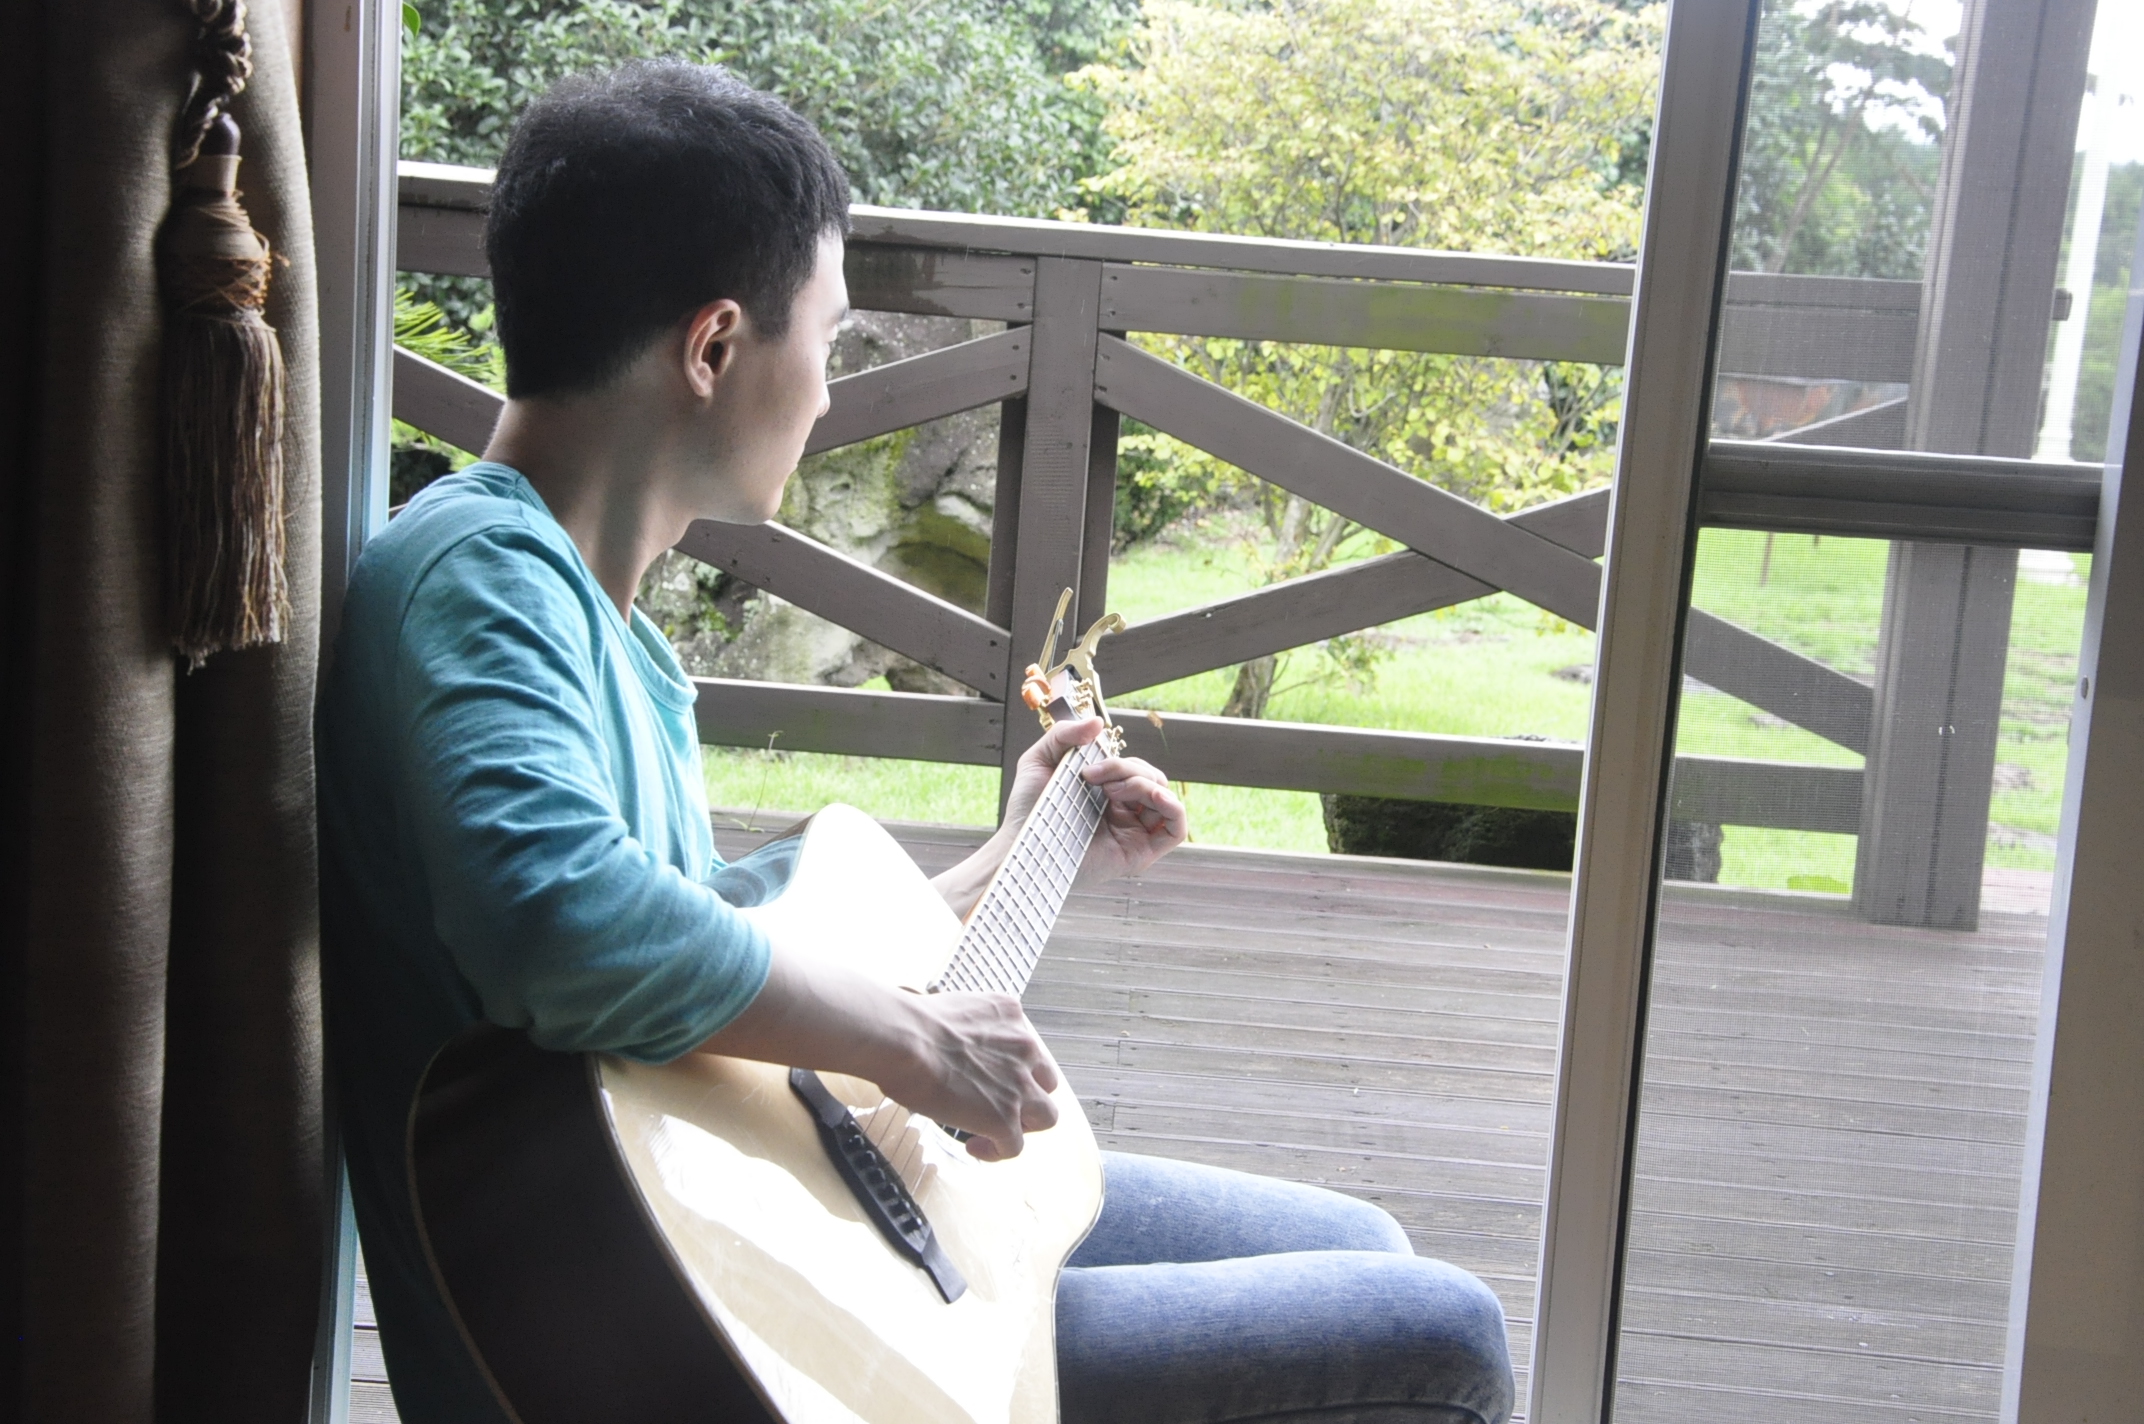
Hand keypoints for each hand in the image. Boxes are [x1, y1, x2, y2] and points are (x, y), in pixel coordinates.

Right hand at [874, 990, 1061, 1161]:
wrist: (905, 1040)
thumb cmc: (909, 1025)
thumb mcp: (952, 1012)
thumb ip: (966, 1031)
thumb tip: (947, 1048)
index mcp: (1010, 1015)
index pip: (1026, 1046)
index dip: (1012, 1066)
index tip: (991, 1076)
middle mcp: (1024, 1047)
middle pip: (1046, 1081)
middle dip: (1027, 1095)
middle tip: (1001, 1103)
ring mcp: (1019, 1085)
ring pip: (1046, 1115)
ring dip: (1023, 1124)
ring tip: (997, 1130)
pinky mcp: (1004, 1118)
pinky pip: (1014, 1146)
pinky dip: (996, 1151)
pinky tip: (975, 1146)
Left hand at [1002, 716, 1187, 885]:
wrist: (1022, 842)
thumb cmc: (1028, 808)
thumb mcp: (1040, 759)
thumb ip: (1065, 734)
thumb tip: (1098, 723)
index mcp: (1106, 792)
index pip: (1134, 768)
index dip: (1118, 763)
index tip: (1086, 771)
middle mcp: (1124, 812)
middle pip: (1151, 779)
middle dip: (1127, 771)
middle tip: (1094, 781)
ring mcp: (1134, 832)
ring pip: (1163, 797)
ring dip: (1144, 785)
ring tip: (1112, 792)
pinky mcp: (1140, 853)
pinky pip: (1176, 829)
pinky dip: (1174, 808)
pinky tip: (1156, 797)